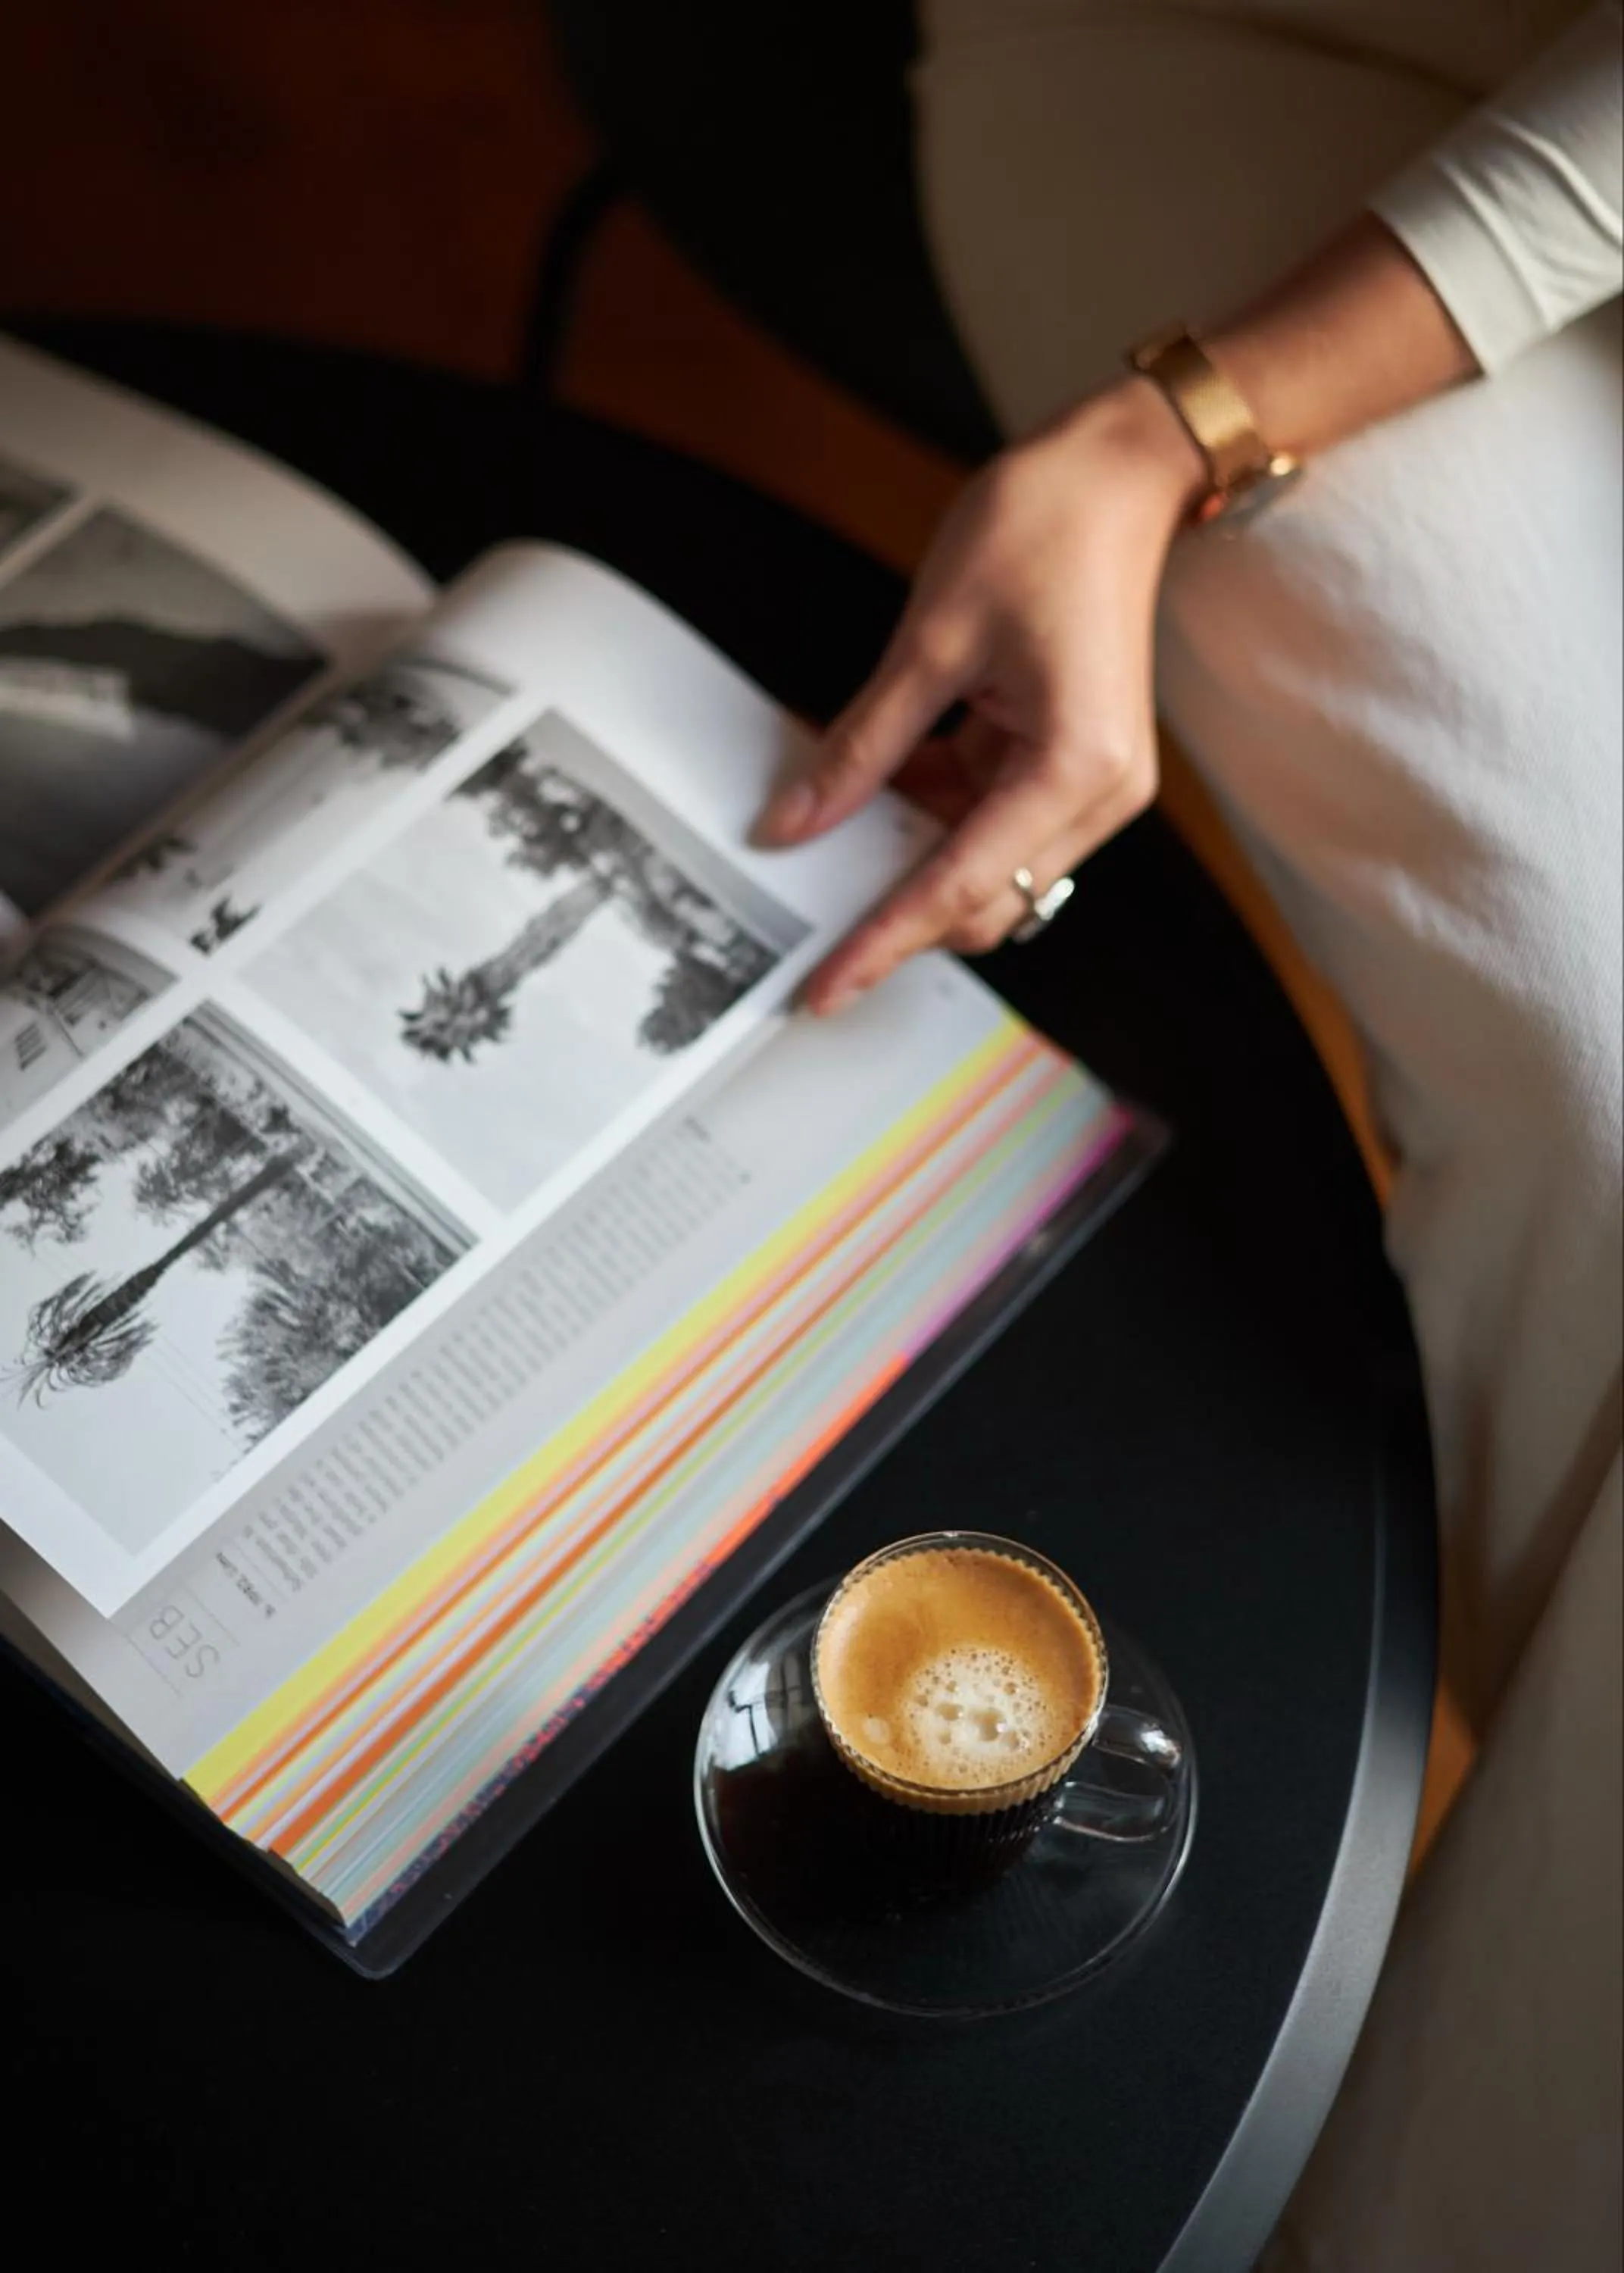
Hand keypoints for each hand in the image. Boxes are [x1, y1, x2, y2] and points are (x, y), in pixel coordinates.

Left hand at [755, 376, 1204, 1011]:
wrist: (1121, 471)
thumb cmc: (1044, 528)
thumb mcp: (930, 640)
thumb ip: (863, 746)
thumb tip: (796, 823)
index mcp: (1074, 768)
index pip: (959, 887)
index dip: (884, 940)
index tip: (828, 986)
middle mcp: (1101, 794)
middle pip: (985, 902)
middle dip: (901, 916)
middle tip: (814, 923)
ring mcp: (1093, 782)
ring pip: (989, 869)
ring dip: (916, 861)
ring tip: (841, 832)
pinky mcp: (1072, 762)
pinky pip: (994, 820)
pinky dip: (935, 816)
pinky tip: (884, 790)